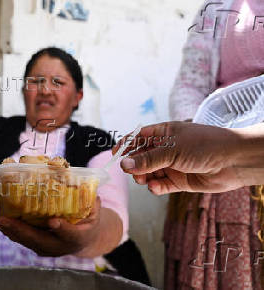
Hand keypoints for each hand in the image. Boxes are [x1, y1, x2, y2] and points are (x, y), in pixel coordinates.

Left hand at [0, 197, 100, 256]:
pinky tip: (0, 223)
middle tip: (4, 220)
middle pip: (40, 240)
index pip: (71, 234)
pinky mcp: (39, 246)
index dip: (62, 228)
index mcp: (79, 237)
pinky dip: (11, 232)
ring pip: (28, 241)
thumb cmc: (89, 221)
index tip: (53, 222)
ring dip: (11, 232)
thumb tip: (84, 183)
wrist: (85, 240)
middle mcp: (61, 246)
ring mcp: (49, 248)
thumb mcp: (95, 211)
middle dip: (20, 231)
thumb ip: (91, 201)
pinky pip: (24, 240)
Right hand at [114, 121, 245, 194]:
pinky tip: (155, 187)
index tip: (115, 155)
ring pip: (150, 172)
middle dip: (134, 164)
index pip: (138, 138)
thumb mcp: (172, 150)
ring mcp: (173, 165)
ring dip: (144, 177)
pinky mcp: (180, 181)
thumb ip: (147, 159)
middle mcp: (167, 149)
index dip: (126, 145)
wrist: (235, 161)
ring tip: (143, 180)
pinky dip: (156, 187)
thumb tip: (123, 164)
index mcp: (164, 134)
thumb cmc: (205, 145)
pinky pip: (162, 185)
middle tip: (131, 172)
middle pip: (141, 157)